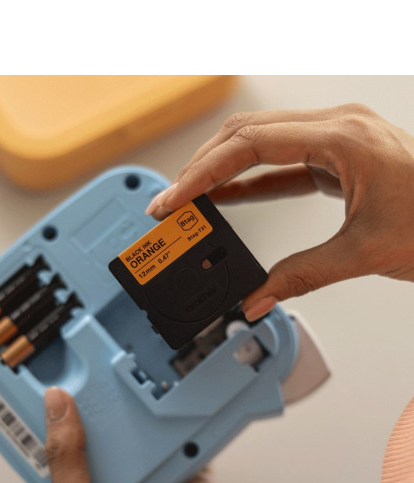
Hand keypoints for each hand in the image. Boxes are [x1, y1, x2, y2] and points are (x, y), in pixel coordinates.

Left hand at [44, 387, 232, 482]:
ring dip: (141, 417)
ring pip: (143, 437)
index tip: (59, 388)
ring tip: (133, 389)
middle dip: (104, 413)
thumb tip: (56, 408)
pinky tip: (173, 412)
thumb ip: (66, 460)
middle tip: (98, 379)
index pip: (67, 451)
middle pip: (107, 438)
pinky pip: (184, 444)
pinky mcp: (187, 479)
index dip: (61, 421)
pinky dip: (182, 428)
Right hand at [145, 104, 413, 319]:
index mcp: (341, 139)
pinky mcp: (339, 158)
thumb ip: (301, 275)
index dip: (202, 173)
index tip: (174, 198)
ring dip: (223, 170)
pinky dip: (252, 180)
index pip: (249, 145)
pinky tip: (228, 196)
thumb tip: (258, 299)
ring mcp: (338, 140)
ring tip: (191, 199)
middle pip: (247, 133)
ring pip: (262, 142)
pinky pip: (282, 161)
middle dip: (202, 166)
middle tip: (173, 200)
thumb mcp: (363, 253)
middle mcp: (337, 128)